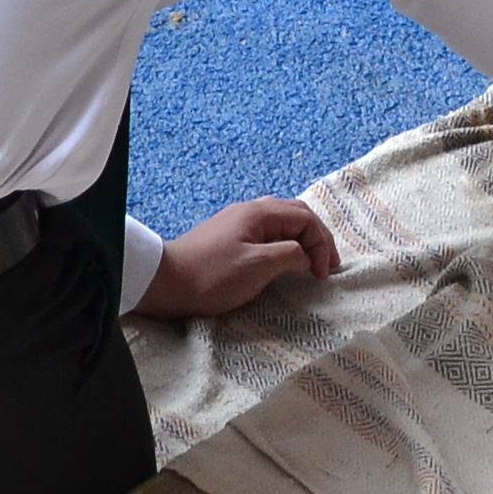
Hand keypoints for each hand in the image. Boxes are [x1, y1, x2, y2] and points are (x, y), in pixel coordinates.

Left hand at [128, 197, 336, 318]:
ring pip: (282, 223)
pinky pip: (268, 233)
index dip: (322, 243)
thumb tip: (307, 257)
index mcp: (260, 212)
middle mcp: (251, 210)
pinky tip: (284, 260)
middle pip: (297, 214)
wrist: (166, 282)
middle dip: (317, 238)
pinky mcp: (230, 237)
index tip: (323, 273)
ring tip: (311, 262)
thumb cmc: (212, 275)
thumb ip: (289, 256)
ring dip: (302, 240)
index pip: (305, 217)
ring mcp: (239, 223)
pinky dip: (285, 244)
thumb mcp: (257, 266)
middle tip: (327, 265)